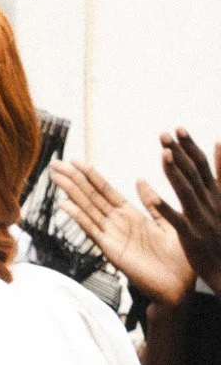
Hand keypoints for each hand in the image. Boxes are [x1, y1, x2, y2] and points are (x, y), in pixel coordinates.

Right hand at [49, 158, 193, 304]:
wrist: (179, 285)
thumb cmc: (178, 258)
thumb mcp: (169, 222)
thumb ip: (153, 203)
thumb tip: (140, 180)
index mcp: (131, 215)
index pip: (106, 190)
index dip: (91, 175)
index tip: (76, 161)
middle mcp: (117, 223)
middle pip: (91, 196)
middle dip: (74, 179)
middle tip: (56, 164)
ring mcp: (112, 235)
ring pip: (87, 209)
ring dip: (71, 193)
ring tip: (56, 177)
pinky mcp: (111, 249)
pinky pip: (92, 229)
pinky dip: (78, 217)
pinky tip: (65, 205)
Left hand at [156, 129, 220, 293]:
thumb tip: (219, 145)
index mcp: (217, 194)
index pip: (202, 165)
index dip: (190, 145)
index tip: (178, 128)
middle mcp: (211, 202)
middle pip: (194, 172)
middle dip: (180, 151)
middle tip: (164, 133)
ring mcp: (202, 218)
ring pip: (187, 191)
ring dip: (175, 172)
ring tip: (164, 154)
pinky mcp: (193, 236)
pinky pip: (177, 220)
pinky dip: (165, 208)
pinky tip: (151, 198)